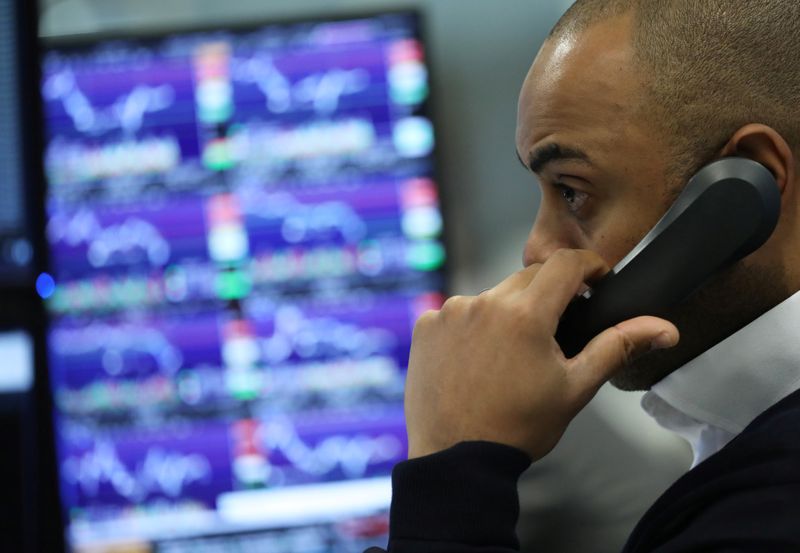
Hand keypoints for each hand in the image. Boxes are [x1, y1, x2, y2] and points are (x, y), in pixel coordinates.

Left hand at [404, 249, 678, 459]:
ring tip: (511, 354)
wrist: (456, 458)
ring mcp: (450, 312)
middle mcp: (484, 302)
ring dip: (508, 312)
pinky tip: (476, 359)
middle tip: (555, 331)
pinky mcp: (425, 326)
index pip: (565, 263)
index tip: (597, 279)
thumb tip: (666, 328)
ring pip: (493, 295)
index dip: (588, 265)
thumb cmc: (519, 427)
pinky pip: (458, 312)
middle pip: (528, 278)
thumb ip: (617, 346)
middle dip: (548, 294)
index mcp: (526, 314)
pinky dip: (472, 326)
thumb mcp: (575, 387)